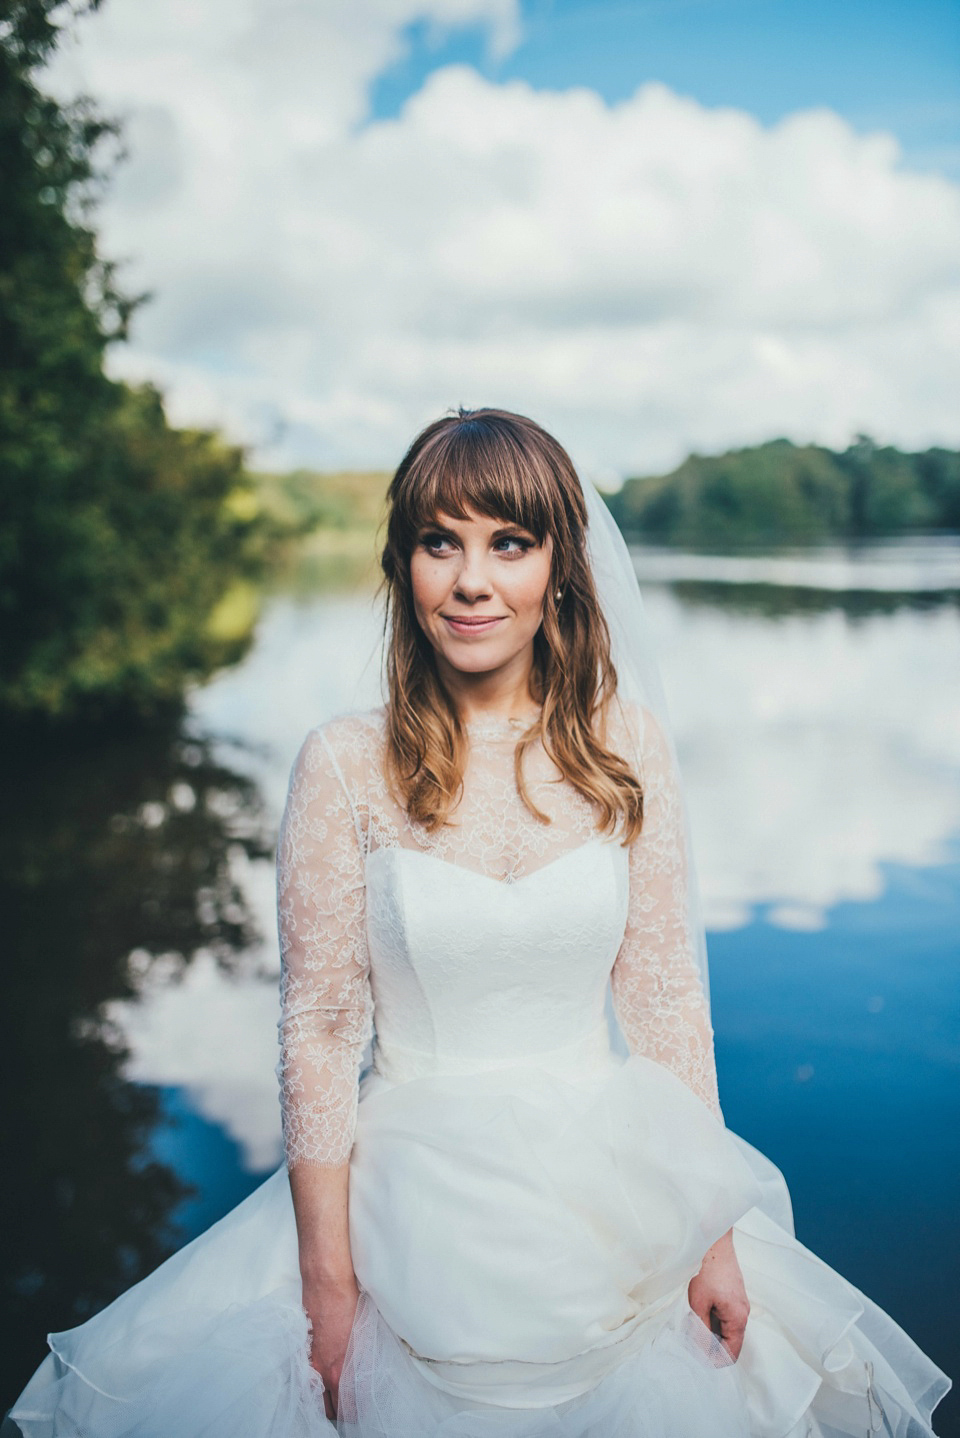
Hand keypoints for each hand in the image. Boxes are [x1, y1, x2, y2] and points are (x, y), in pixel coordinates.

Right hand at [302, 1274, 359, 1421]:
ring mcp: (311, 1361)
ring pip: (316, 1397)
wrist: (326, 1283)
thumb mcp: (362, 1337)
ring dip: (325, 1401)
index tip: (359, 1415)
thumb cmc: (349, 1304)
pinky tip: (322, 1382)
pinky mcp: (303, 1350)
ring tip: (335, 1400)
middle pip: (329, 1409)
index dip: (354, 1415)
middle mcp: (324, 1371)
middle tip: (347, 1410)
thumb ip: (360, 1362)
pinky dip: (315, 1385)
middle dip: (339, 1413)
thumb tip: (364, 1375)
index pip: (347, 1408)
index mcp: (341, 1370)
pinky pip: (308, 1378)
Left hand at [687, 1229, 749, 1360]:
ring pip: (727, 1328)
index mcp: (738, 1318)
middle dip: (712, 1347)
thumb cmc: (706, 1269)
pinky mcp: (734, 1294)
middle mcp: (743, 1313)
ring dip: (712, 1332)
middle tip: (691, 1345)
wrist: (714, 1240)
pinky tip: (699, 1313)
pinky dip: (714, 1319)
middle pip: (730, 1342)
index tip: (697, 1360)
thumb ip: (699, 1329)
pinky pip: (726, 1315)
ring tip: (692, 1328)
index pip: (731, 1353)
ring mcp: (740, 1302)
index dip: (715, 1361)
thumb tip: (699, 1350)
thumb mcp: (698, 1303)